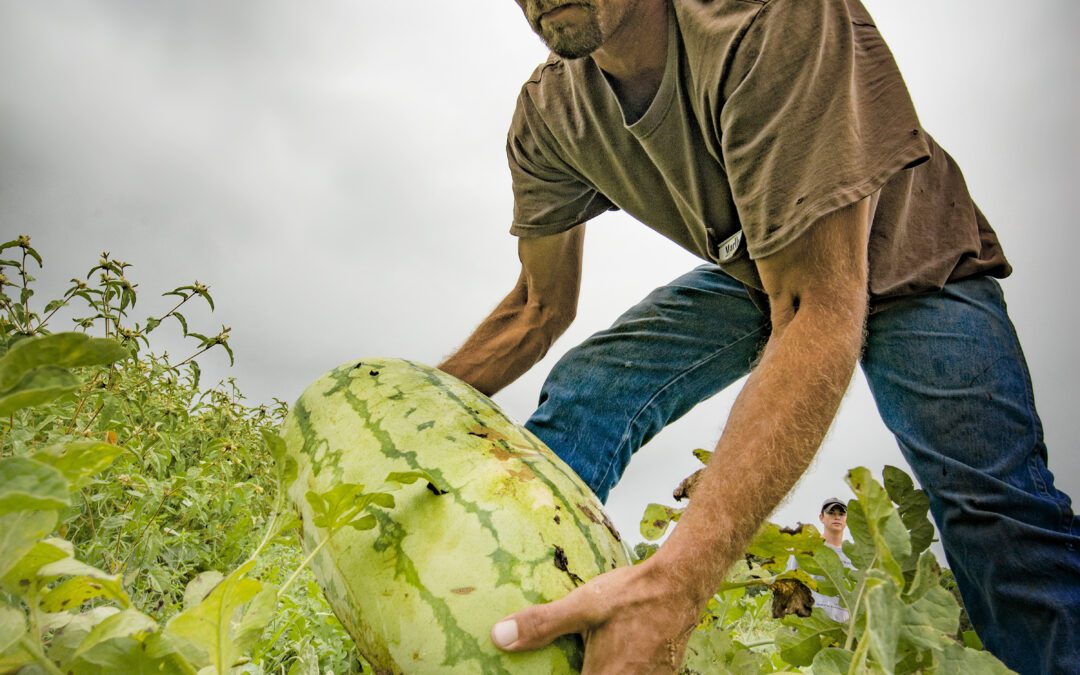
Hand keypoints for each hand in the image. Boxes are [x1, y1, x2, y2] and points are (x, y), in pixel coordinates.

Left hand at [490, 560, 700, 673]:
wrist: (681, 585)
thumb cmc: (631, 595)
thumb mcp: (582, 606)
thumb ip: (541, 625)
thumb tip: (499, 636)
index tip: (548, 671)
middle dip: (579, 671)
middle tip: (567, 663)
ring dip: (598, 671)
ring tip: (589, 659)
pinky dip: (616, 670)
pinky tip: (608, 657)